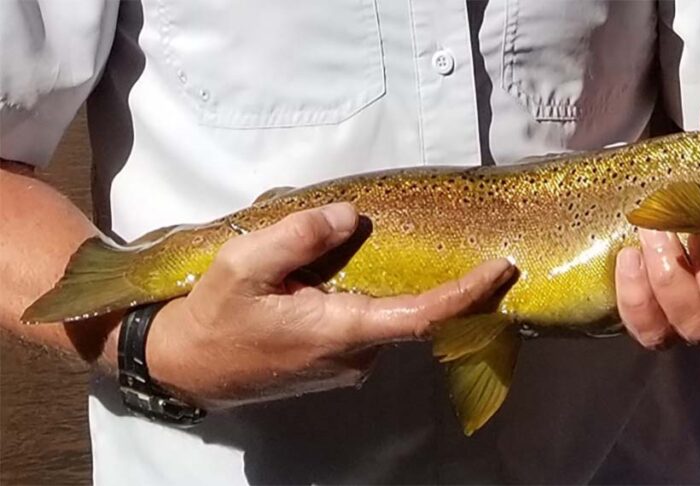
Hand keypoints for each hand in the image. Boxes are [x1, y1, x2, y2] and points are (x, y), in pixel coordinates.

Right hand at [146, 202, 514, 407]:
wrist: (187, 367)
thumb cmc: (214, 317)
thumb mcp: (243, 265)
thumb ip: (297, 237)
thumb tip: (349, 217)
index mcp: (339, 332)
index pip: (421, 316)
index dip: (466, 295)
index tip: (501, 270)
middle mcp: (356, 356)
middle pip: (409, 312)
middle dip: (425, 275)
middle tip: (433, 234)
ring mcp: (348, 366)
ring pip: (385, 316)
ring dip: (386, 284)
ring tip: (351, 251)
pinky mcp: (338, 365)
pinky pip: (368, 325)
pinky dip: (369, 299)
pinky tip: (336, 276)